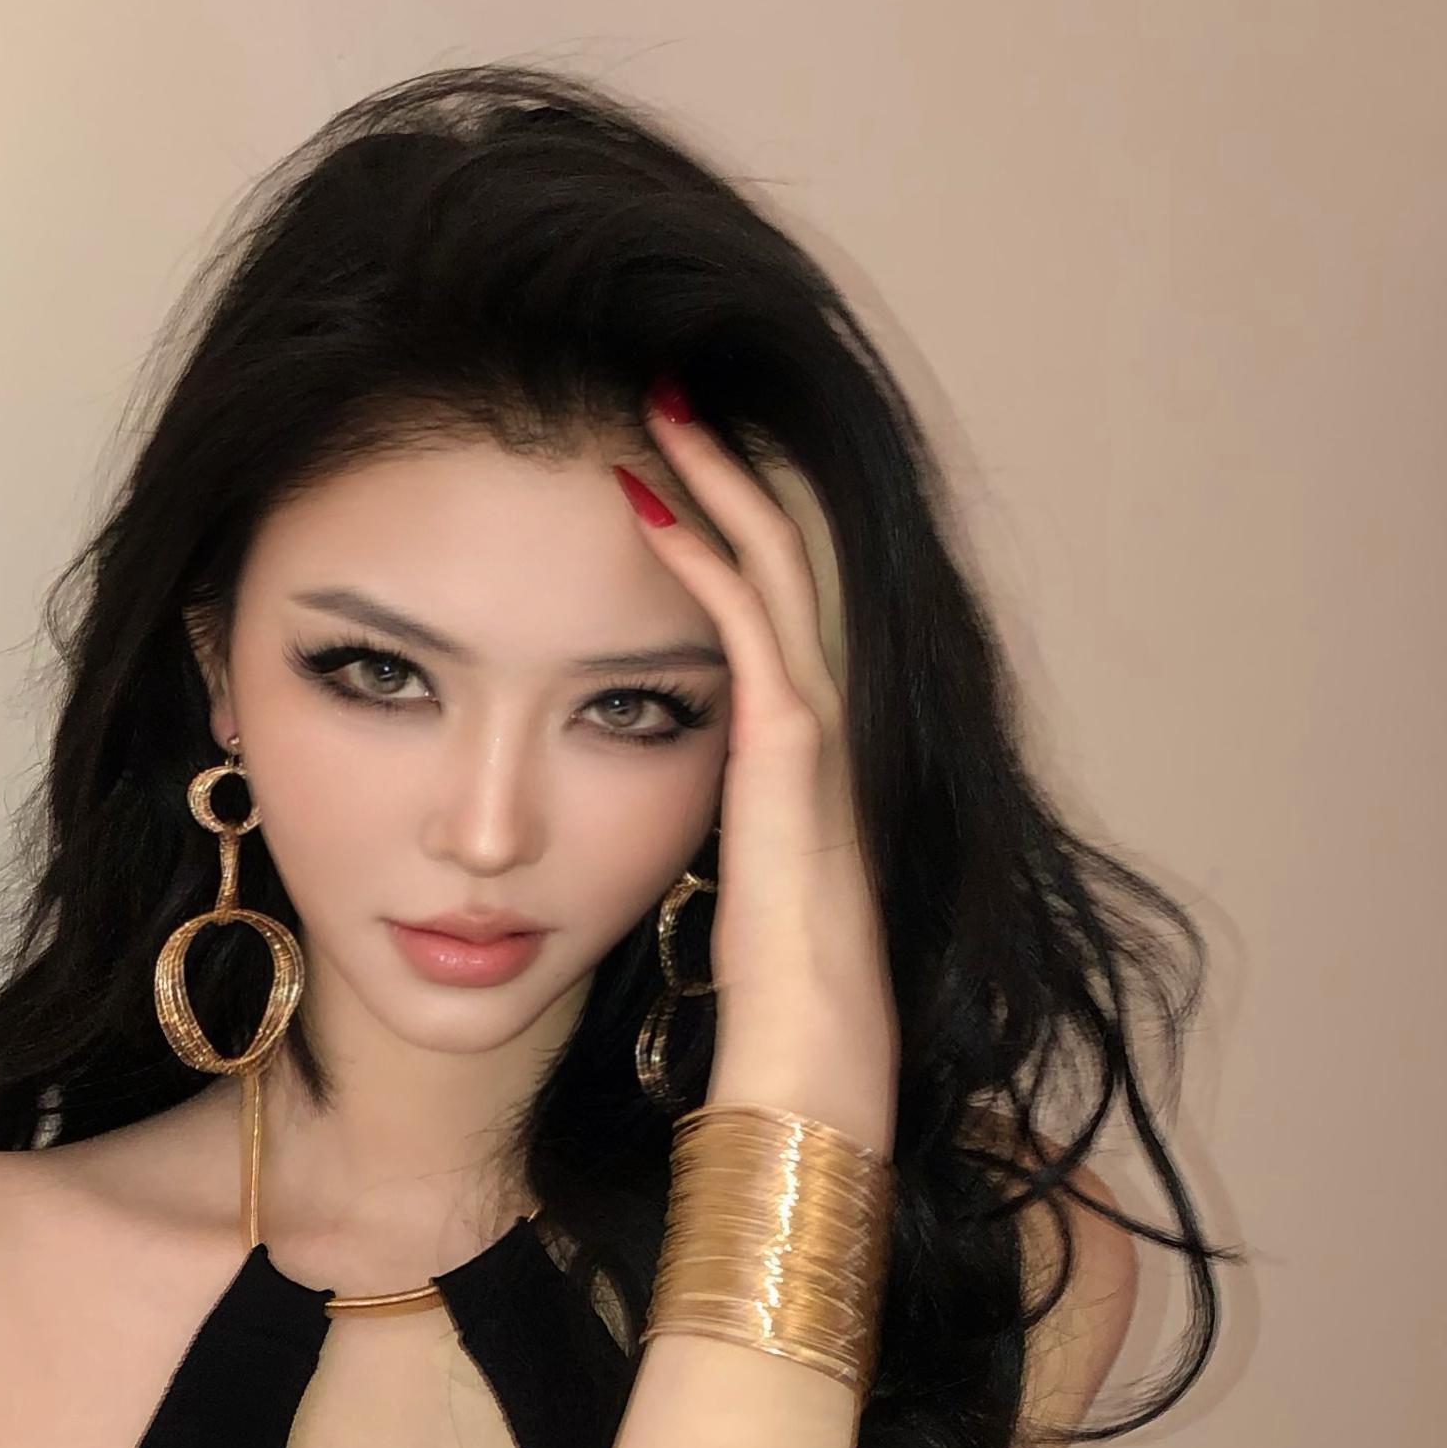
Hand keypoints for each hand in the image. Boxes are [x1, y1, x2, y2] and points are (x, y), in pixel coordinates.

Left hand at [617, 394, 897, 1157]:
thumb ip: (697, 831)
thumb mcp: (725, 890)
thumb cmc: (769, 1004)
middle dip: (734, 463)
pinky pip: (748, 631)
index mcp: (804, 754)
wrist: (819, 1064)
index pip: (775, 599)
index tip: (670, 454)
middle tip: (669, 384)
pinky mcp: (794, 759)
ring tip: (658, 403)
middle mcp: (825, 726)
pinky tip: (647, 503)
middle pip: (789, 554)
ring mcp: (819, 737)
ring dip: (716, 478)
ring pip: (777, 567)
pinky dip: (698, 559)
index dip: (733, 517)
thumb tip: (621, 807)